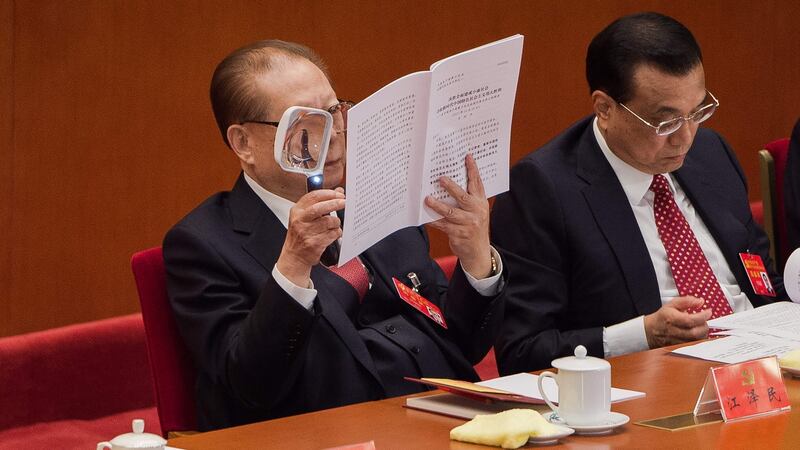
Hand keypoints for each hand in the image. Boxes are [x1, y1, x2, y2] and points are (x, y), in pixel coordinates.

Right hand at [276, 188, 344, 286]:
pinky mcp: (314, 244)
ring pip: (329, 222)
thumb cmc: (300, 235)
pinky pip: (332, 234)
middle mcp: (300, 221)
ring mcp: (306, 233)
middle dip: (335, 203)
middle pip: (320, 208)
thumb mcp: (305, 217)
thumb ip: (321, 203)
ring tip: (335, 225)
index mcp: (297, 211)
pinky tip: (334, 234)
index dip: (329, 193)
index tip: (339, 194)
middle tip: (344, 203)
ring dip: (336, 222)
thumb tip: (338, 191)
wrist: (294, 256)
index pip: (313, 196)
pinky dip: (337, 233)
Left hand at [425, 154, 491, 278]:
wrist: (478, 251)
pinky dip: (433, 220)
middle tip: (441, 178)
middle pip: (463, 197)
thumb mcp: (477, 211)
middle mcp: (476, 212)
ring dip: (438, 205)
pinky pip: (443, 225)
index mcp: (480, 202)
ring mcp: (468, 224)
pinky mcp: (458, 234)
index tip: (467, 157)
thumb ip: (469, 197)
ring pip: (450, 212)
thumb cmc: (474, 226)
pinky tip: (425, 217)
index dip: (473, 170)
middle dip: (451, 187)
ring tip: (427, 199)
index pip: (477, 183)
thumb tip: (450, 181)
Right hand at [643, 296, 711, 348]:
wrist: (652, 330)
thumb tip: (700, 301)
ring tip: (700, 326)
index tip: (708, 312)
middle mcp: (674, 331)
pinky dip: (699, 338)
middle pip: (695, 332)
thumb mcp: (672, 304)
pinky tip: (697, 333)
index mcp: (671, 318)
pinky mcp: (680, 347)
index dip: (702, 316)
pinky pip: (694, 345)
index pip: (690, 320)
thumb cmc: (663, 317)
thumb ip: (687, 301)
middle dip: (704, 325)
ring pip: (696, 340)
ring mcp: (676, 340)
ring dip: (703, 333)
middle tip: (704, 320)